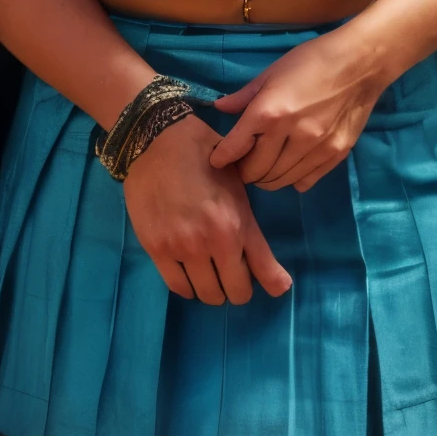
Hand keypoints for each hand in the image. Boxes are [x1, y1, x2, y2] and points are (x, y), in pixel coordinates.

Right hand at [122, 112, 291, 305]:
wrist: (157, 140)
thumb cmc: (205, 158)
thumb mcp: (239, 189)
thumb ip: (254, 234)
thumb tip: (280, 283)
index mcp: (237, 222)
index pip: (261, 274)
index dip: (269, 283)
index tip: (270, 284)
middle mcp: (212, 241)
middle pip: (234, 293)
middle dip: (237, 287)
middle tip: (232, 272)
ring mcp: (182, 247)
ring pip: (205, 294)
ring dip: (212, 288)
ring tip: (209, 271)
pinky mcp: (156, 248)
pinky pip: (178, 286)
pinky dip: (187, 286)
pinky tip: (189, 272)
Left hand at [209, 32, 385, 191]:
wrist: (360, 63)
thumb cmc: (312, 60)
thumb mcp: (272, 72)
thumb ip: (244, 96)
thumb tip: (219, 108)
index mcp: (269, 111)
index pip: (235, 147)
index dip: (222, 158)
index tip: (218, 160)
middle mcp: (290, 135)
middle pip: (256, 171)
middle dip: (244, 170)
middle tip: (243, 163)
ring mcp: (315, 148)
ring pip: (279, 180)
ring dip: (267, 178)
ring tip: (265, 167)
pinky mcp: (335, 155)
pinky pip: (305, 181)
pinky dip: (292, 179)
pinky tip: (290, 167)